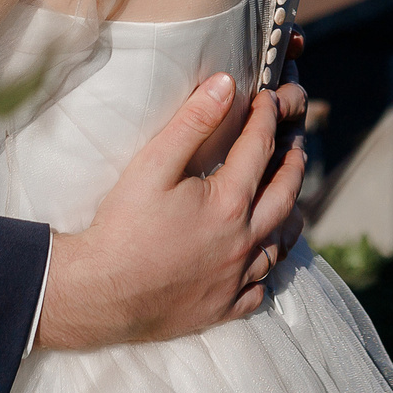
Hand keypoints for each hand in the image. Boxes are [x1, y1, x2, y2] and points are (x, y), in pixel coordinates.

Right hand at [35, 72, 308, 350]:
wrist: (98, 293)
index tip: (267, 99)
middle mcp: (243, 241)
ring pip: (280, 245)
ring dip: (289, 218)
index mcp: (229, 203)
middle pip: (285, 195)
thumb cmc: (122, 226)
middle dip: (293, 163)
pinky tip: (260, 261)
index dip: (265, 118)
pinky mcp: (223, 308)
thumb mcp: (152, 165)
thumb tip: (227, 84)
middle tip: (294, 145)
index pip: (260, 147)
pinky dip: (266, 270)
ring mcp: (236, 279)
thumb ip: (192, 122)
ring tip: (290, 202)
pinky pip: (260, 289)